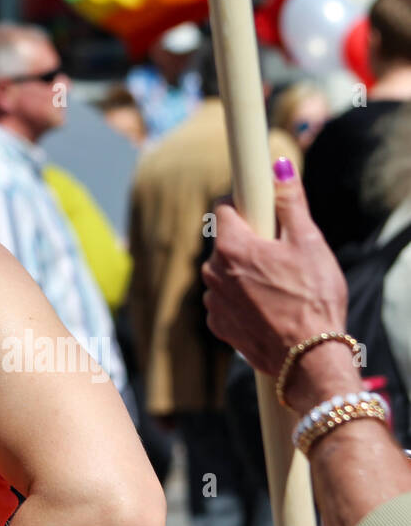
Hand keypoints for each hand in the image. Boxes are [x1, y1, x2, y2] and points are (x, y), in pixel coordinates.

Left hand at [200, 159, 348, 385]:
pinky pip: (225, 300)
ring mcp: (213, 299)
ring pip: (225, 272)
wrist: (308, 358)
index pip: (222, 208)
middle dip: (248, 243)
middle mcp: (213, 271)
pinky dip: (241, 300)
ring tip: (278, 288)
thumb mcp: (309, 243)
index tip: (258, 209)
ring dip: (244, 274)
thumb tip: (279, 167)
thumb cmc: (313, 298)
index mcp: (231, 246)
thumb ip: (290, 202)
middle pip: (226, 242)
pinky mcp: (217, 324)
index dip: (242, 205)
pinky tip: (267, 309)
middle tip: (280, 256)